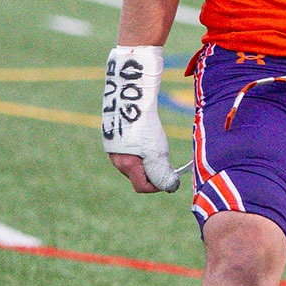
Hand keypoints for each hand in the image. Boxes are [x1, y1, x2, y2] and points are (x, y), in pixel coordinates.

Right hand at [103, 45, 181, 192]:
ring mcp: (114, 148)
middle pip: (138, 176)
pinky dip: (142, 149)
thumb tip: (169, 187)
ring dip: (148, 160)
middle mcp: (116, 160)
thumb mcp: (157, 153)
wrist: (131, 98)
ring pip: (134, 163)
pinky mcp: (115, 137)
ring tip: (157, 145)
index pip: (142, 186)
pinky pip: (131, 150)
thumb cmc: (145, 126)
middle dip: (153, 173)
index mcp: (126, 165)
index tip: (171, 178)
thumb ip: (161, 173)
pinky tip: (148, 136)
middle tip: (166, 161)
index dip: (158, 186)